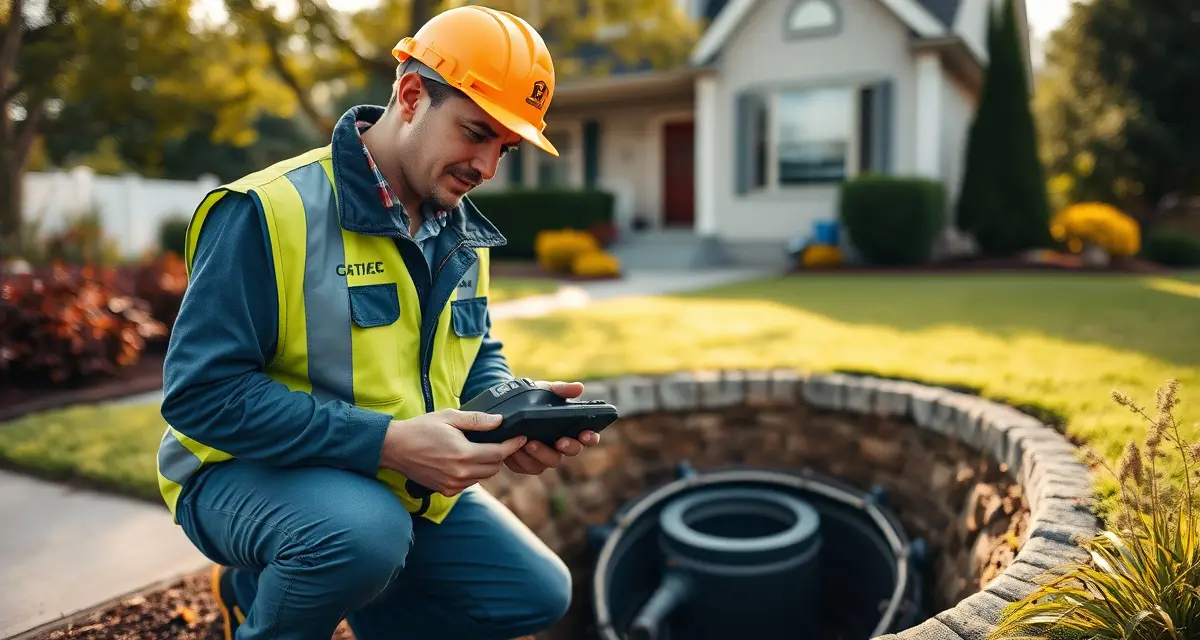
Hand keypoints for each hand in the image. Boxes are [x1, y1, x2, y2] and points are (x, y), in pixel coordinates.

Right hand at [380, 408, 526, 495]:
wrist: (394, 448)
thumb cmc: (421, 429)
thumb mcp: (450, 417)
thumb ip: (477, 420)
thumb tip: (500, 421)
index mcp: (464, 454)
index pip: (499, 453)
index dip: (513, 445)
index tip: (521, 437)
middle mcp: (460, 473)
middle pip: (494, 467)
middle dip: (500, 454)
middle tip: (499, 441)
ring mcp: (453, 484)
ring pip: (483, 477)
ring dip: (486, 465)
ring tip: (480, 449)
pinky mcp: (446, 491)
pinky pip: (469, 484)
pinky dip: (472, 474)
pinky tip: (464, 461)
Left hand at [503, 380, 601, 475]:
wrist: (504, 407)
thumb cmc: (531, 399)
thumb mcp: (543, 390)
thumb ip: (561, 389)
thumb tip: (579, 387)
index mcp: (570, 428)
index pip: (588, 436)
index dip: (590, 437)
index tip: (585, 434)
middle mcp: (560, 445)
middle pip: (571, 451)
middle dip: (568, 447)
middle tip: (559, 442)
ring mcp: (544, 456)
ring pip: (549, 462)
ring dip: (541, 454)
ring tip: (528, 443)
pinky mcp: (527, 463)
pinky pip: (528, 467)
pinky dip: (521, 459)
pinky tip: (514, 449)